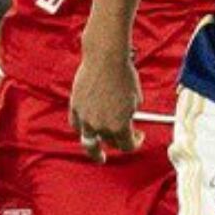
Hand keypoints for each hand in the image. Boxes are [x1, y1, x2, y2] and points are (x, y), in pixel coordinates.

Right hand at [69, 48, 142, 162]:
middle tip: (123, 140)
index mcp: (119, 126)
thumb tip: (127, 118)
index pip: (127, 145)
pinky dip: (82, 128)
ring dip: (94, 150)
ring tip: (97, 155)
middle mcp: (100, 126)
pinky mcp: (75, 107)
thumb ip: (130, 113)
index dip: (136, 143)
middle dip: (119, 142)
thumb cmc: (124, 75)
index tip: (139, 136)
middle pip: (110, 143)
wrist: (105, 58)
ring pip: (89, 140)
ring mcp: (85, 118)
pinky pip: (76, 124)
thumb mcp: (136, 98)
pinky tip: (86, 130)